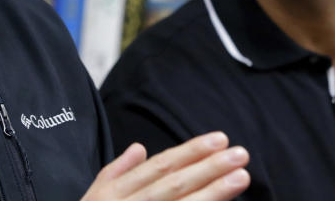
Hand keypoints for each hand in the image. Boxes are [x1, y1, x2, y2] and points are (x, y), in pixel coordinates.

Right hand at [80, 132, 249, 200]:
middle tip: (240, 154)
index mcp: (114, 194)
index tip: (219, 140)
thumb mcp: (94, 197)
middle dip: (208, 168)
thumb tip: (139, 147)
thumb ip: (115, 172)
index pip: (159, 167)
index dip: (190, 152)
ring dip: (214, 192)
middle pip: (175, 185)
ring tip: (241, 177)